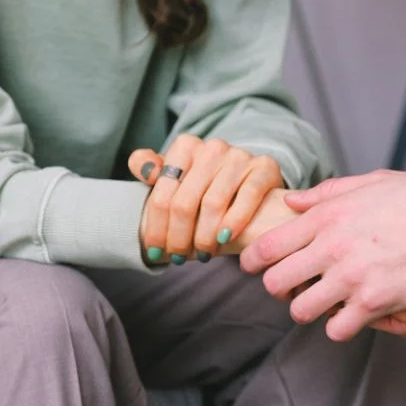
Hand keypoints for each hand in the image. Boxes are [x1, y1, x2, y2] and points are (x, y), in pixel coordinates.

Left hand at [128, 135, 282, 263]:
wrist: (251, 182)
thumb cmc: (207, 186)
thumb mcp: (178, 178)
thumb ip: (154, 170)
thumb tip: (141, 166)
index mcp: (185, 147)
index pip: (162, 195)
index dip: (156, 228)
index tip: (155, 252)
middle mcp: (212, 148)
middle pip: (184, 203)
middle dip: (179, 237)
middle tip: (179, 258)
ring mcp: (239, 156)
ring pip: (213, 204)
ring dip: (205, 237)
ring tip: (203, 255)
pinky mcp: (264, 167)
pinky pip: (247, 197)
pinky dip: (234, 221)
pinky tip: (225, 239)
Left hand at [241, 169, 405, 340]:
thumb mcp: (375, 182)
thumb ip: (328, 193)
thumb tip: (293, 201)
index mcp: (328, 215)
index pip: (268, 245)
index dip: (250, 260)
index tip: (250, 267)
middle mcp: (333, 247)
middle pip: (275, 282)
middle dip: (277, 288)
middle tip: (290, 286)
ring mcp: (352, 277)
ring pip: (300, 310)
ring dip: (307, 309)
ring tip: (322, 302)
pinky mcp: (375, 303)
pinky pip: (337, 329)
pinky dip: (340, 326)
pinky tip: (350, 314)